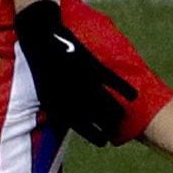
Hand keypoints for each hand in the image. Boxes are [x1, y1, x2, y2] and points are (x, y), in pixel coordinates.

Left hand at [13, 0, 136, 146]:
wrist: (39, 31)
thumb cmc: (40, 60)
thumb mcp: (42, 85)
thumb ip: (56, 102)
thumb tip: (68, 118)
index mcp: (55, 100)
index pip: (78, 124)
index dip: (92, 134)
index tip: (103, 142)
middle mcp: (69, 93)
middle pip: (94, 116)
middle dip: (107, 126)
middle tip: (117, 132)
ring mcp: (80, 78)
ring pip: (103, 100)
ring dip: (115, 111)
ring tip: (125, 118)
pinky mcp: (89, 63)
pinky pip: (109, 79)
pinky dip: (122, 88)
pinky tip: (133, 96)